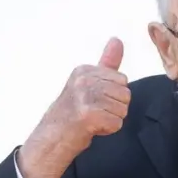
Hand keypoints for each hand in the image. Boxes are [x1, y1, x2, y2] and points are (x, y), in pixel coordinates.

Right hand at [18, 37, 130, 177]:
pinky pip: (117, 124)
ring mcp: (86, 97)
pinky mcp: (89, 115)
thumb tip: (117, 39)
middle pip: (126, 95)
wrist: (51, 138)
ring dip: (111, 120)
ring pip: (123, 110)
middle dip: (114, 108)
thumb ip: (107, 63)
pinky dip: (108, 130)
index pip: (123, 80)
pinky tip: (91, 128)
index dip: (113, 95)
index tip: (94, 100)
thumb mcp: (88, 81)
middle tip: (94, 111)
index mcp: (85, 70)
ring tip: (92, 119)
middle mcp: (84, 80)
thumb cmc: (73, 111)